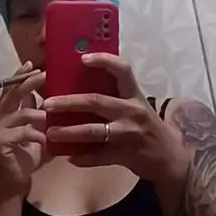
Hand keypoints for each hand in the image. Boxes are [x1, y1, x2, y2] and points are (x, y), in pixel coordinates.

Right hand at [0, 61, 47, 197]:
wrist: (13, 180)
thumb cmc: (24, 154)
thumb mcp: (33, 128)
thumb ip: (35, 111)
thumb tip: (49, 94)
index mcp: (4, 111)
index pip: (11, 87)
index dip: (20, 75)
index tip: (32, 63)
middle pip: (12, 94)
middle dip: (28, 82)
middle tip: (43, 74)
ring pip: (21, 113)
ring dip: (40, 114)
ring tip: (53, 116)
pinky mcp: (0, 143)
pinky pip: (22, 133)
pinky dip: (37, 134)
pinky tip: (47, 139)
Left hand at [44, 54, 189, 186]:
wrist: (168, 157)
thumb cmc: (147, 126)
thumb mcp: (136, 105)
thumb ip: (115, 96)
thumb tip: (79, 85)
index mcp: (134, 95)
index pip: (122, 70)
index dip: (103, 61)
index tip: (83, 58)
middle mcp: (132, 111)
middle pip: (96, 101)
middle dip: (68, 102)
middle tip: (47, 104)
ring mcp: (128, 134)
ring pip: (93, 131)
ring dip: (69, 132)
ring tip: (51, 132)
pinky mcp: (124, 155)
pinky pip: (98, 156)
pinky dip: (82, 157)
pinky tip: (69, 156)